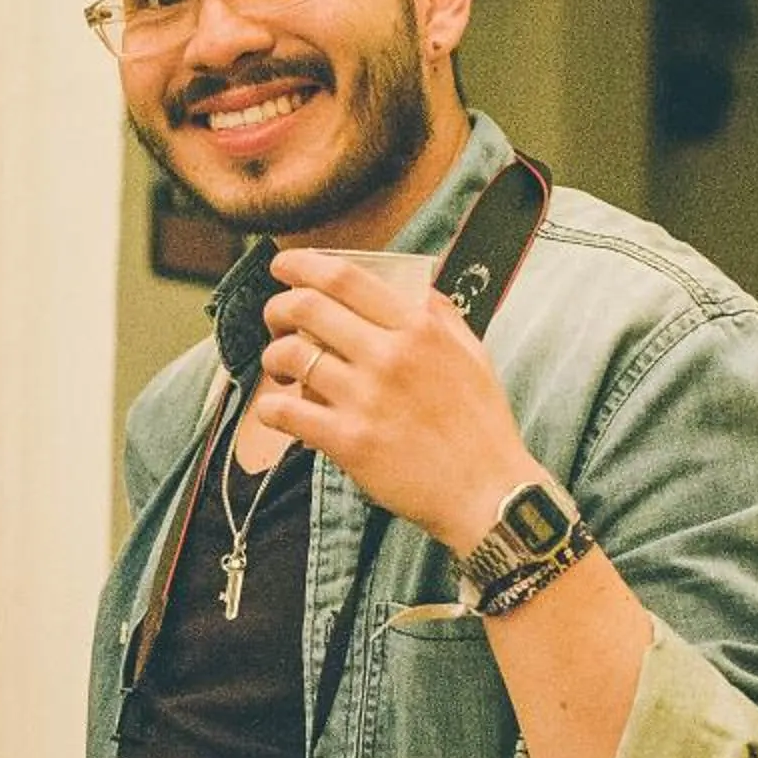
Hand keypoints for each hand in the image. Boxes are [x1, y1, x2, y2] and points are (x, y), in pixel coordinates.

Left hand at [250, 248, 540, 554]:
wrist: (488, 493)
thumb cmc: (480, 425)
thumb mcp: (472, 354)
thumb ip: (439, 314)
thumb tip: (413, 283)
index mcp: (419, 329)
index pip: (345, 277)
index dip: (302, 264)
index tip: (283, 266)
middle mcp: (390, 356)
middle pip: (305, 307)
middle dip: (277, 308)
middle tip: (276, 322)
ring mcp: (366, 399)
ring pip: (289, 356)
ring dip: (273, 359)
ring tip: (281, 371)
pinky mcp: (348, 441)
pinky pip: (284, 412)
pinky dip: (269, 408)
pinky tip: (277, 411)